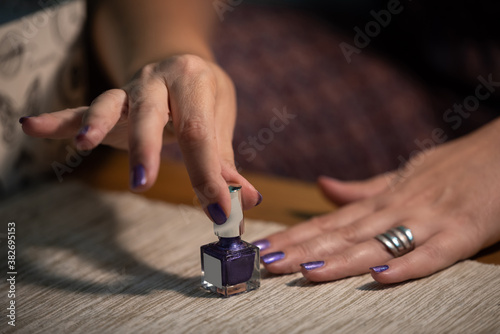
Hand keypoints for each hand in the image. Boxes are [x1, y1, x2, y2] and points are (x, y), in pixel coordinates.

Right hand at [20, 55, 261, 222]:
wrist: (180, 63)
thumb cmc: (203, 95)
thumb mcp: (220, 119)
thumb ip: (226, 162)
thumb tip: (246, 201)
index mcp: (194, 83)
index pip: (199, 134)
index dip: (209, 175)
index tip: (220, 212)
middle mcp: (159, 81)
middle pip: (151, 114)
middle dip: (147, 149)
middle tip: (144, 182)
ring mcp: (130, 90)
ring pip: (111, 105)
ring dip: (97, 125)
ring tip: (84, 143)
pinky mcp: (112, 103)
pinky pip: (81, 108)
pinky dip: (58, 119)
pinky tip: (32, 126)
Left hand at [256, 119, 499, 283]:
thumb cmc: (450, 168)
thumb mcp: (400, 176)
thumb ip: (361, 189)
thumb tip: (323, 186)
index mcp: (381, 200)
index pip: (329, 221)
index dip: (295, 236)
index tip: (265, 247)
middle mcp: (396, 209)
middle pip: (342, 235)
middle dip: (302, 250)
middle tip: (267, 263)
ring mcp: (427, 220)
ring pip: (376, 243)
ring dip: (340, 259)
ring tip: (304, 272)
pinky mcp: (462, 233)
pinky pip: (431, 254)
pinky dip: (406, 266)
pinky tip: (377, 276)